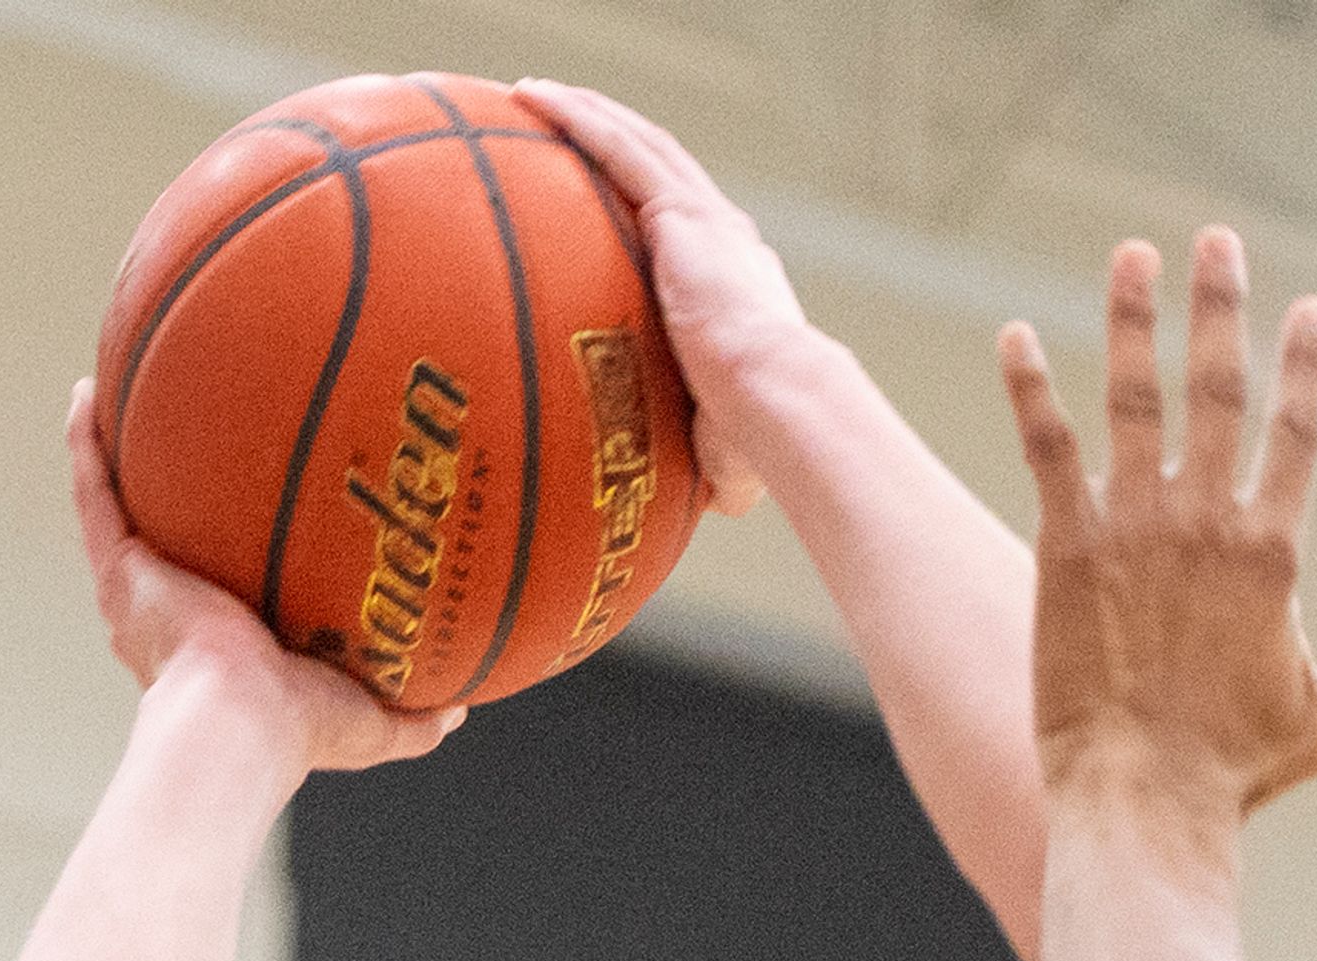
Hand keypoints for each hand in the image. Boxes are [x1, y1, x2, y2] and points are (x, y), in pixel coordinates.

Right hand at [67, 381, 458, 771]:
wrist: (240, 724)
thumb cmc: (301, 731)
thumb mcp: (375, 723)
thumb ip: (418, 714)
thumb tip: (463, 706)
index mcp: (230, 641)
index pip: (234, 581)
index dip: (240, 547)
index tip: (261, 505)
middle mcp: (179, 608)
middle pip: (177, 533)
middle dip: (181, 489)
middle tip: (197, 432)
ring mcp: (144, 586)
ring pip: (123, 502)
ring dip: (118, 449)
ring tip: (122, 386)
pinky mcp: (120, 569)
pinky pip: (95, 492)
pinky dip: (85, 443)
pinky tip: (85, 392)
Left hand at [514, 81, 799, 516]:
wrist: (781, 404)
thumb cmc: (761, 442)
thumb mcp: (725, 454)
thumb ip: (705, 464)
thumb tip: (697, 510)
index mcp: (738, 289)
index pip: (692, 236)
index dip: (654, 211)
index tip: (612, 206)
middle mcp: (726, 242)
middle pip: (662, 173)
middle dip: (614, 142)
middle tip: (561, 127)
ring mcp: (707, 222)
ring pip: (641, 146)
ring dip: (591, 114)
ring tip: (536, 95)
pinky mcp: (685, 214)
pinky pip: (622, 150)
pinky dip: (581, 119)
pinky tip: (535, 96)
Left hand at [1003, 231, 1316, 824]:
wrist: (1143, 798)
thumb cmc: (1239, 769)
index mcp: (1274, 550)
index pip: (1300, 430)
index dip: (1308, 362)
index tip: (1310, 309)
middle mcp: (1205, 520)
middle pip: (1217, 386)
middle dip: (1219, 305)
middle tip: (1217, 240)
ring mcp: (1132, 526)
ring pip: (1131, 396)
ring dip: (1129, 318)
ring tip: (1130, 255)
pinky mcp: (1067, 545)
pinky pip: (1047, 447)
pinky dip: (1029, 387)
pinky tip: (1014, 335)